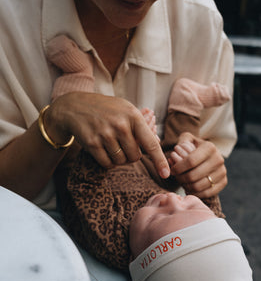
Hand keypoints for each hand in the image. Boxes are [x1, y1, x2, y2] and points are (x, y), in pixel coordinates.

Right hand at [45, 92, 169, 177]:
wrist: (75, 107)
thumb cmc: (106, 110)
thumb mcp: (126, 110)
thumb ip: (142, 126)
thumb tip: (157, 142)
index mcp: (133, 116)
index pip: (151, 143)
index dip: (159, 160)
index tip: (166, 174)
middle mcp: (120, 125)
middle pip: (135, 157)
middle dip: (130, 155)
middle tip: (122, 144)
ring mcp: (105, 134)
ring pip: (121, 162)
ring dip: (118, 158)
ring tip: (110, 144)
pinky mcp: (92, 143)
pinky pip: (107, 164)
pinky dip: (107, 161)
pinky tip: (102, 149)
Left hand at [169, 132, 226, 197]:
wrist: (209, 156)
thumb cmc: (194, 148)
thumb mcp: (188, 139)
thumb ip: (181, 141)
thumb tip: (177, 149)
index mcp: (210, 147)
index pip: (190, 161)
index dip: (178, 168)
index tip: (172, 170)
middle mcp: (218, 159)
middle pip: (193, 176)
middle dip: (180, 178)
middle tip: (176, 177)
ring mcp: (222, 172)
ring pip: (198, 186)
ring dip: (186, 186)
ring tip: (182, 182)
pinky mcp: (224, 182)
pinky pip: (206, 193)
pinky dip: (195, 193)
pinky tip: (189, 188)